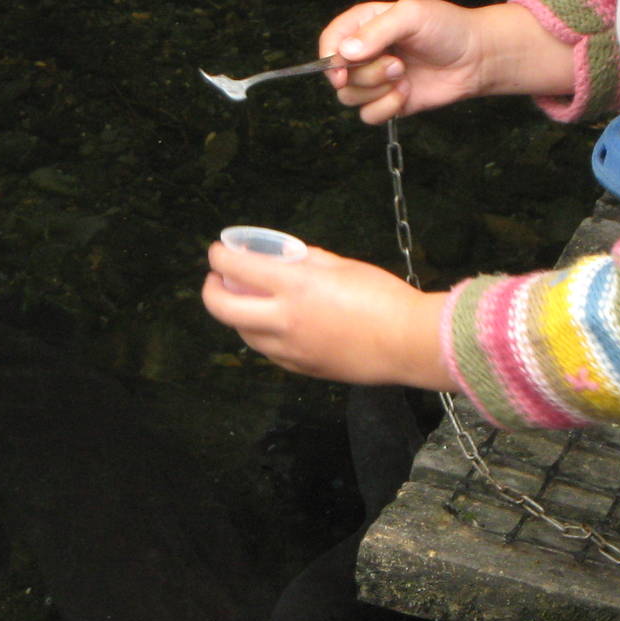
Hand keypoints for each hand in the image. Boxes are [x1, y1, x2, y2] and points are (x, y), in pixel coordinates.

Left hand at [202, 242, 457, 390]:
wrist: (407, 343)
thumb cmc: (384, 298)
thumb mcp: (341, 265)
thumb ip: (304, 260)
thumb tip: (280, 257)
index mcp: (295, 287)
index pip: (236, 269)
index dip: (220, 257)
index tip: (219, 252)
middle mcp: (284, 320)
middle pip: (223, 309)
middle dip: (212, 290)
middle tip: (219, 280)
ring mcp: (290, 349)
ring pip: (243, 334)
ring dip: (237, 315)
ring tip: (249, 301)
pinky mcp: (301, 368)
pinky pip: (268, 351)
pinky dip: (261, 335)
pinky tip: (273, 324)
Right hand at [320, 0, 576, 124]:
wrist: (475, 58)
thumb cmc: (446, 28)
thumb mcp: (412, 16)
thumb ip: (377, 31)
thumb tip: (345, 52)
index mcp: (364, 24)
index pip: (330, 41)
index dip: (330, 58)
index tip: (342, 70)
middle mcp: (364, 53)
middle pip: (339, 75)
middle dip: (367, 74)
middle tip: (398, 64)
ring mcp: (374, 80)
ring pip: (350, 98)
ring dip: (377, 90)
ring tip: (404, 76)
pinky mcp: (387, 103)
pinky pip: (368, 116)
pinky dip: (386, 108)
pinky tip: (407, 93)